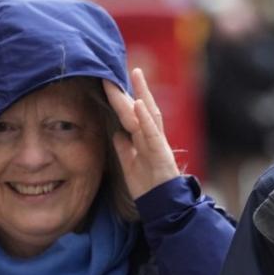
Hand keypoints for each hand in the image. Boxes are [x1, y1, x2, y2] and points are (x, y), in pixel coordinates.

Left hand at [104, 68, 179, 198]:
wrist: (162, 205)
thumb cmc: (148, 187)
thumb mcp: (130, 165)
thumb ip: (124, 149)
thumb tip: (116, 134)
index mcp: (145, 139)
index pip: (133, 114)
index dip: (123, 97)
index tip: (111, 81)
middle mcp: (153, 137)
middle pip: (142, 107)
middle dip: (132, 88)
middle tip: (122, 68)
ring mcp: (158, 142)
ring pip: (149, 114)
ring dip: (142, 93)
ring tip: (135, 74)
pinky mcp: (160, 152)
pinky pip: (152, 132)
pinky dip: (145, 117)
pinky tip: (138, 103)